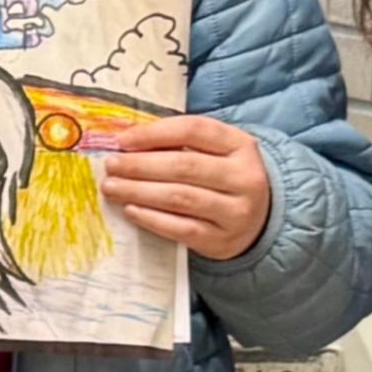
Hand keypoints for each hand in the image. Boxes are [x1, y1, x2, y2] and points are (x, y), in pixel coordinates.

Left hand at [102, 113, 273, 258]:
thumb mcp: (214, 152)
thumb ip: (178, 143)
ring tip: (112, 187)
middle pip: (184, 166)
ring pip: (180, 198)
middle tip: (111, 165)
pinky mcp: (222, 240)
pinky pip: (181, 229)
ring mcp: (237, 212)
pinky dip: (152, 218)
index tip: (122, 140)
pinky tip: (131, 210)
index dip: (154, 133)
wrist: (260, 220)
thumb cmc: (223, 177)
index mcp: (241, 146)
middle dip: (140, 165)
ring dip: (139, 191)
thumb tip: (126, 143)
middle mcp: (244, 178)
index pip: (194, 131)